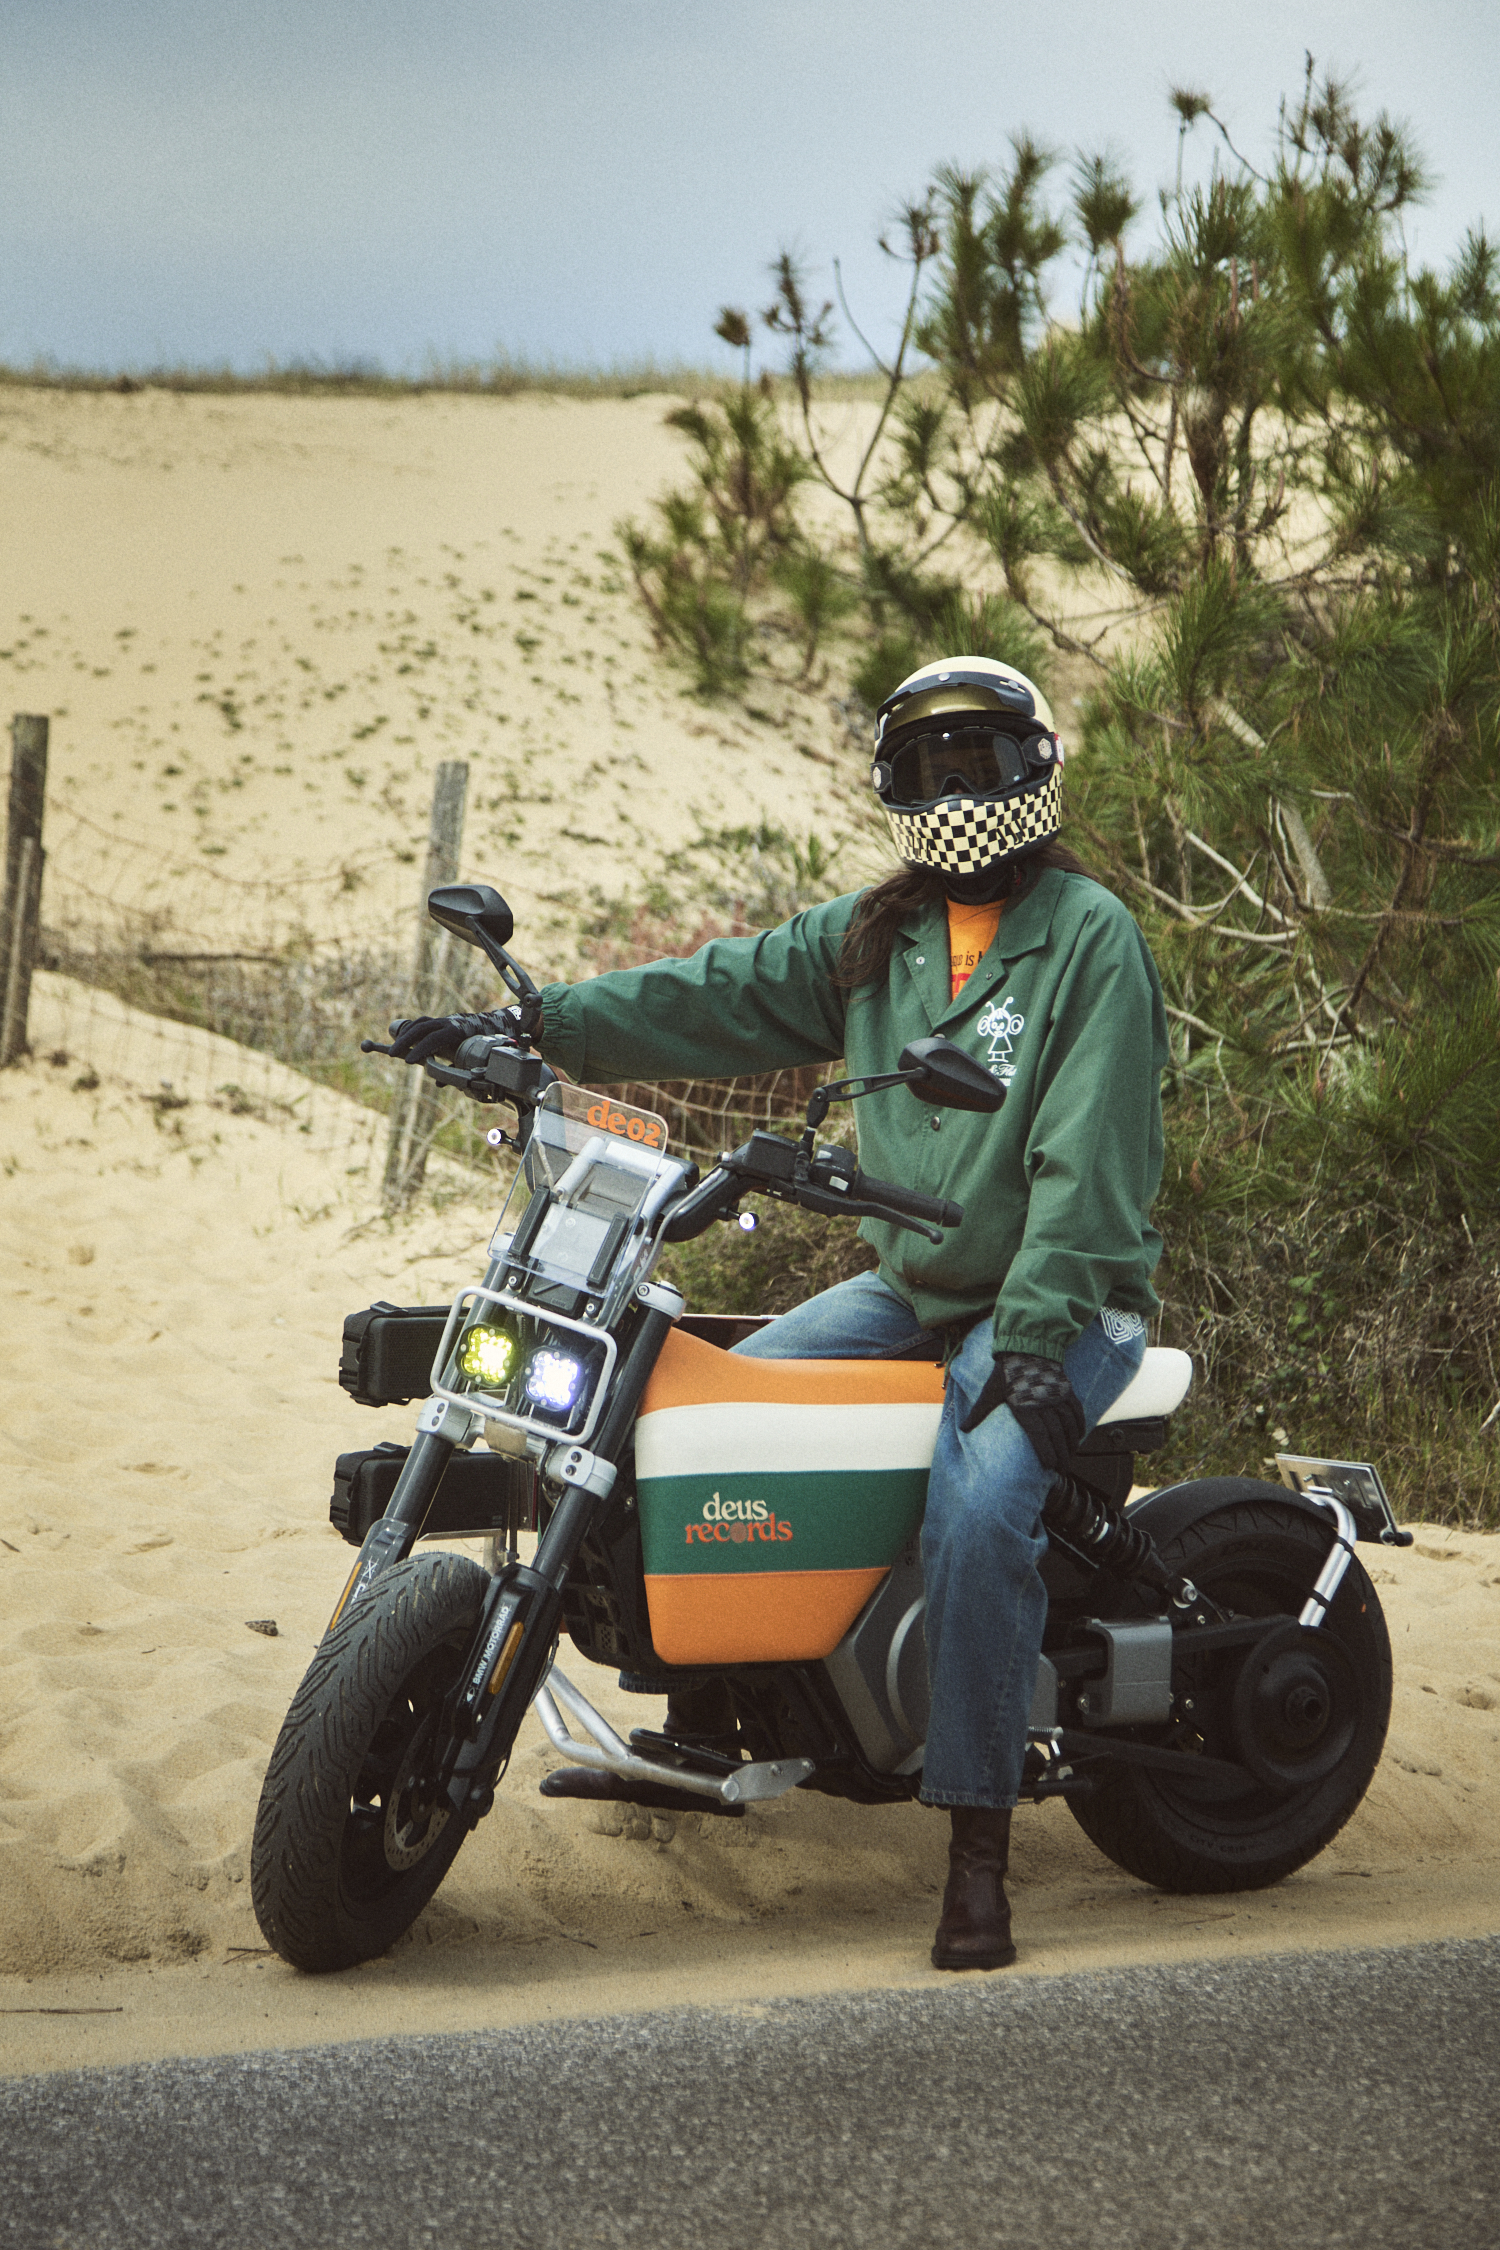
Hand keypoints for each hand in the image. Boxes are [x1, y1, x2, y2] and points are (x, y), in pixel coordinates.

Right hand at [386, 1011, 502, 1065]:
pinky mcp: (435, 1021)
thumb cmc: (475, 1047)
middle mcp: (445, 1023)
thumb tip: (439, 1083)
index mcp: (455, 1031)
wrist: (483, 1027)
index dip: (420, 1050)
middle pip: (421, 1028)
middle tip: (391, 1054)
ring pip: (418, 1024)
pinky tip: (400, 1041)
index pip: (434, 1039)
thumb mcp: (468, 1060)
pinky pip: (418, 1023)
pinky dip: (407, 1031)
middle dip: (405, 1041)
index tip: (408, 1061)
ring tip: (393, 1049)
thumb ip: (454, 1071)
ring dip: (404, 1035)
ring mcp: (439, 1020)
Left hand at [960, 1351, 1083, 1473]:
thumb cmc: (1005, 1373)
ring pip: (1068, 1424)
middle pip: (1056, 1434)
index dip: (1045, 1451)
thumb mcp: (990, 1392)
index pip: (1038, 1433)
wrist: (1025, 1348)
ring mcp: (1056, 1396)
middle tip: (1062, 1471)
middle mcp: (1042, 1402)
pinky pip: (1076, 1409)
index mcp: (1023, 1406)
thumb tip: (963, 1429)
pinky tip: (1080, 1436)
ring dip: (1072, 1443)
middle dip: (1061, 1454)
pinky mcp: (1065, 1389)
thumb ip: (978, 1413)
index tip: (1050, 1466)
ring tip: (1071, 1458)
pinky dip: (1080, 1423)